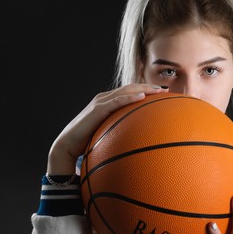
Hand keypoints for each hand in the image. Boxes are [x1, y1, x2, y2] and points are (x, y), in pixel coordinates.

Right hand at [46, 84, 168, 174]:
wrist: (67, 146)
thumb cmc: (87, 143)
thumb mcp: (107, 136)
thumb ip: (120, 134)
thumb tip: (136, 145)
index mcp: (108, 103)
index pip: (130, 93)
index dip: (146, 91)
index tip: (162, 94)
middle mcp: (105, 99)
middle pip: (131, 88)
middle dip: (148, 87)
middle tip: (165, 90)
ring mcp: (101, 102)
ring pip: (126, 91)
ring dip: (143, 89)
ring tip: (158, 90)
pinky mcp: (97, 109)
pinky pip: (116, 101)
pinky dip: (129, 97)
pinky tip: (141, 97)